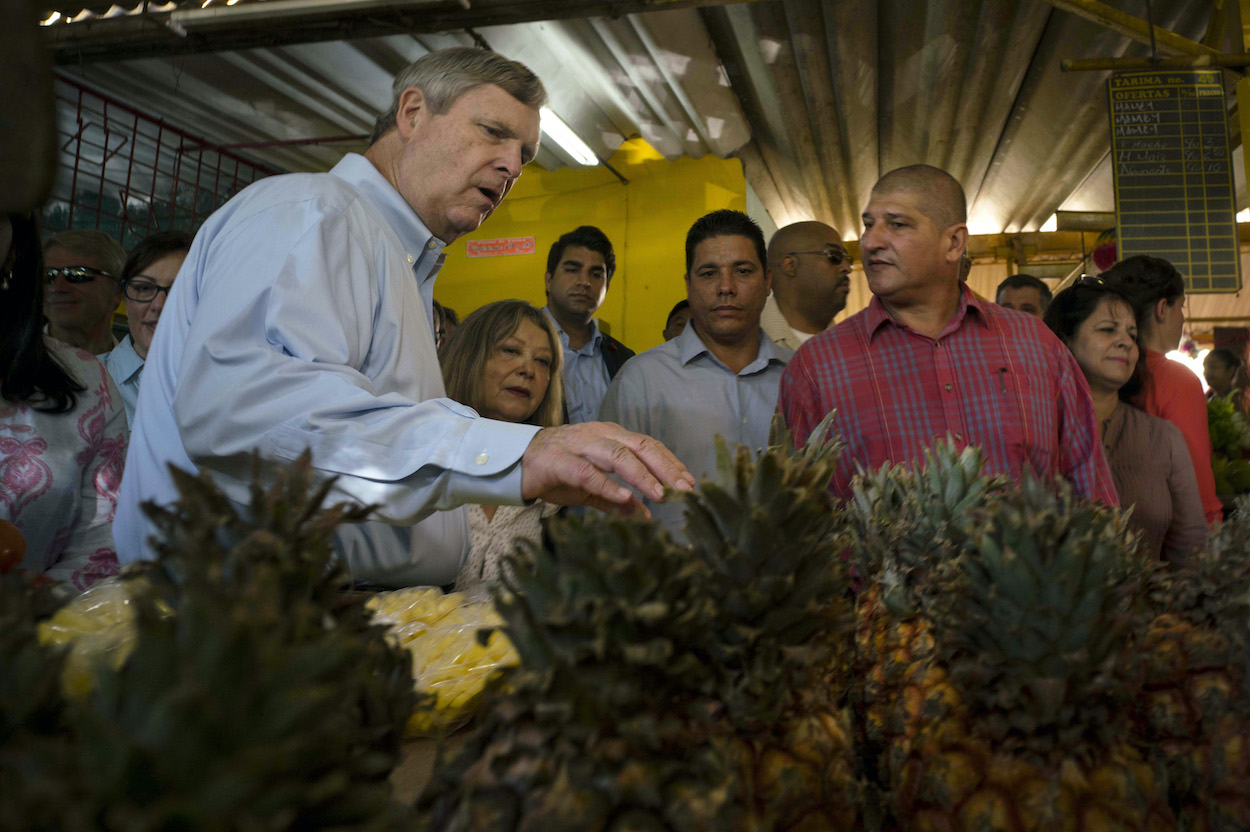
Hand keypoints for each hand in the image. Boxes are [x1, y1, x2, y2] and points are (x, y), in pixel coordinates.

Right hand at [520, 422, 695, 516]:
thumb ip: (616, 501)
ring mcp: (578, 445)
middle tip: (684, 489)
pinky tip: (625, 498)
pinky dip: (607, 485)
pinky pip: (587, 472)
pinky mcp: (559, 461)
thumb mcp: (591, 488)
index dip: (670, 463)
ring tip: (660, 495)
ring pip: (617, 455)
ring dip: (641, 476)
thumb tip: (645, 516)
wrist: (514, 463)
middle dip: (664, 468)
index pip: (647, 446)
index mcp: (610, 436)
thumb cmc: (556, 472)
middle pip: (639, 446)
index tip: (689, 482)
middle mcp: (598, 435)